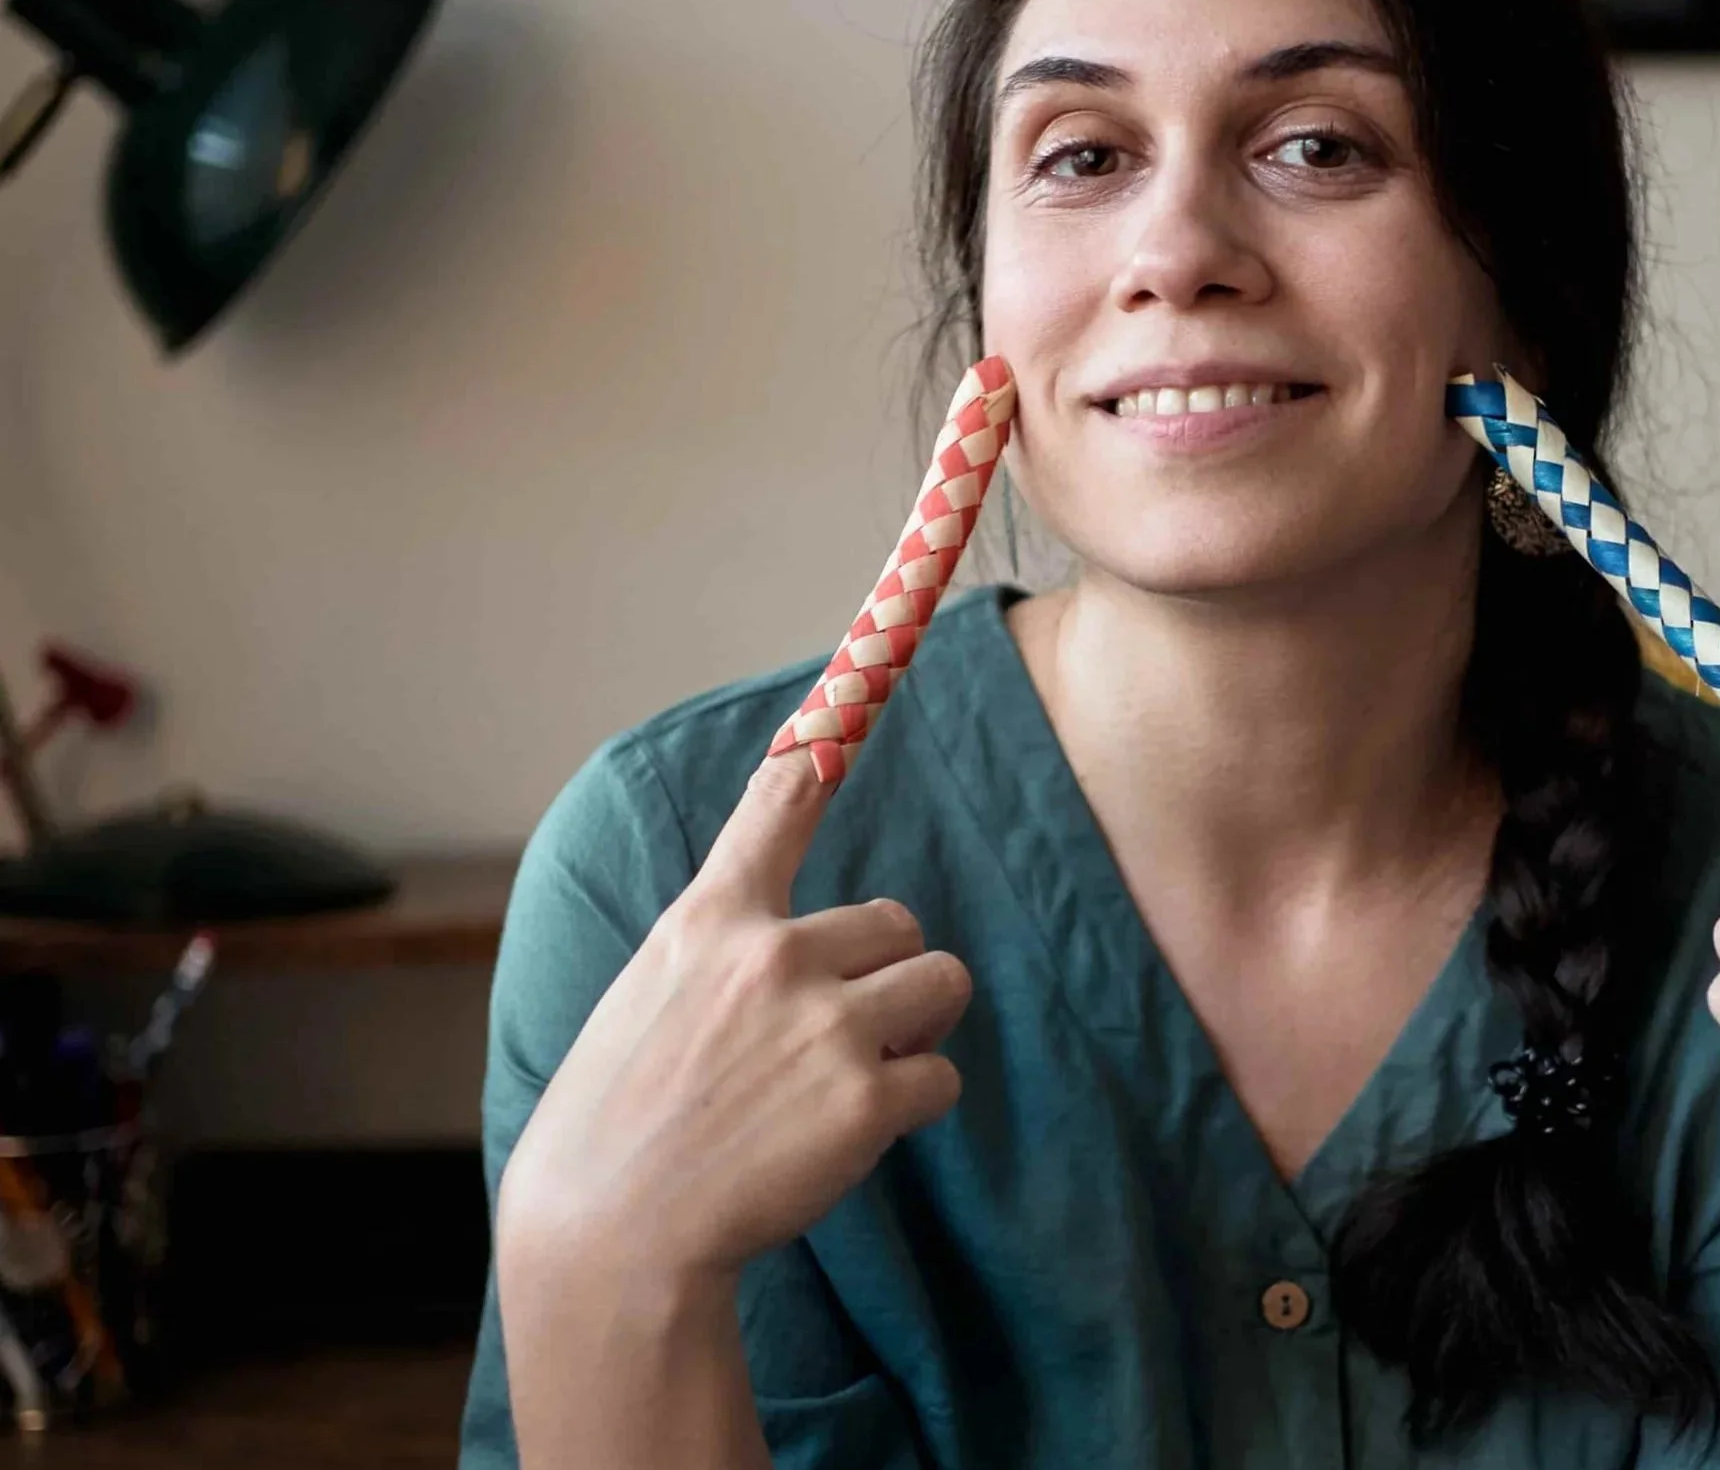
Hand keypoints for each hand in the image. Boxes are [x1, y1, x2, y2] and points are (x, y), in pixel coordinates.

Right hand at [496, 751, 972, 1287]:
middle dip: (886, 974)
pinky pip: (940, 1077)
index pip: (781, 804)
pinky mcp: (866, 1099)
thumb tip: (796, 937)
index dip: (831, 734)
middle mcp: (774, 954)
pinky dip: (912, 1107)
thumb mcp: (650, 996)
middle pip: (901, 922)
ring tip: (849, 1080)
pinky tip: (846, 1137)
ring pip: (940, 985)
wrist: (609, 1235)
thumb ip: (723, 948)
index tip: (875, 653)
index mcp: (711, 921)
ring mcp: (827, 1025)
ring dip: (915, 1029)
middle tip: (831, 1039)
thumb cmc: (621, 1120)